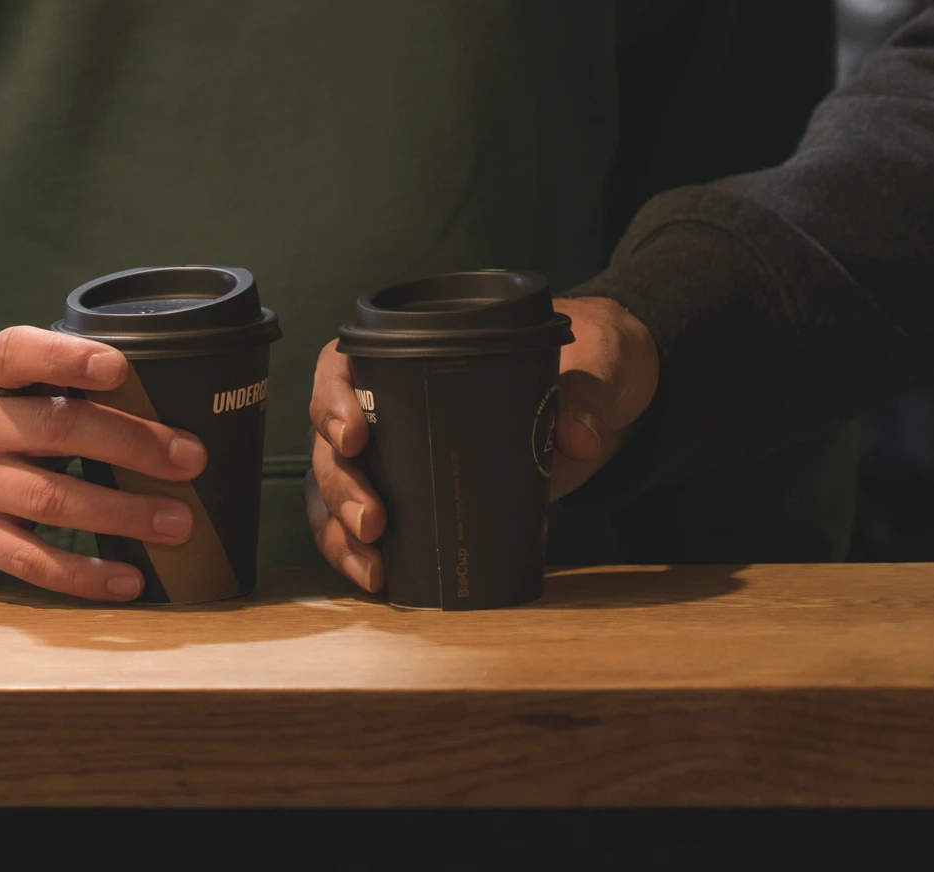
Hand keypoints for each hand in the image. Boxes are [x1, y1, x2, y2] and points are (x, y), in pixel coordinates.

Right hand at [0, 325, 207, 600]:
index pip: (18, 354)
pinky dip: (85, 575)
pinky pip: (33, 561)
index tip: (118, 367)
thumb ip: (65, 386)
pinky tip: (131, 579)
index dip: (67, 358)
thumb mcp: (11, 388)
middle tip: (191, 458)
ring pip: (52, 500)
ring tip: (178, 523)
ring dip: (123, 513)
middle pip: (59, 431)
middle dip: (132, 444)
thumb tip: (167, 401)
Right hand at [305, 296, 657, 591]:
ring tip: (372, 565)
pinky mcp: (415, 496)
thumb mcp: (592, 364)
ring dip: (340, 530)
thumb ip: (584, 395)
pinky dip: (360, 554)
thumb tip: (578, 437)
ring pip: (335, 490)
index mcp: (407, 356)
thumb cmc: (581, 360)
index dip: (331, 402)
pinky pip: (364, 525)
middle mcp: (386, 405)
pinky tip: (377, 578)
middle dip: (341, 486)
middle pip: (331, 442)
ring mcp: (394, 454)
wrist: (603, 400)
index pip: (340, 369)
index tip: (351, 437)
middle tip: (372, 521)